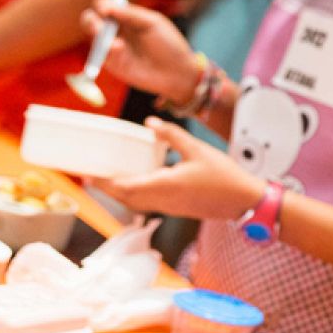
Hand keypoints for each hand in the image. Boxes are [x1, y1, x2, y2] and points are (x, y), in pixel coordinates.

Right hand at [81, 0, 197, 102]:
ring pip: (92, 36)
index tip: (106, 10)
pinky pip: (101, 55)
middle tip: (98, 26)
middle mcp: (116, 29)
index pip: (104, 4)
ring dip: (96, 35)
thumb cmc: (168, 45)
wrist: (177, 73)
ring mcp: (112, 47)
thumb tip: (107, 7)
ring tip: (112, 41)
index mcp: (125, 15)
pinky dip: (107, 51)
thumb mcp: (153, 24)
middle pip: (91, 18)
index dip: (102, 4)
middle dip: (90, 20)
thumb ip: (130, 14)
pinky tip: (119, 49)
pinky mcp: (113, 64)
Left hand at [92, 118, 264, 219]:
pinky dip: (134, 195)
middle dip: (106, 189)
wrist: (244, 201)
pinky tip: (136, 182)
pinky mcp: (176, 209)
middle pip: (125, 199)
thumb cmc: (224, 176)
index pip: (124, 187)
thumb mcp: (197, 149)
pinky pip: (147, 204)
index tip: (88, 175)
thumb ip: (172, 135)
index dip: (103, 182)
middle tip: (91, 176)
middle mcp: (163, 200)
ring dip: (119, 193)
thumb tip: (150, 123)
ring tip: (108, 179)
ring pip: (135, 204)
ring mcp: (169, 207)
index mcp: (165, 185)